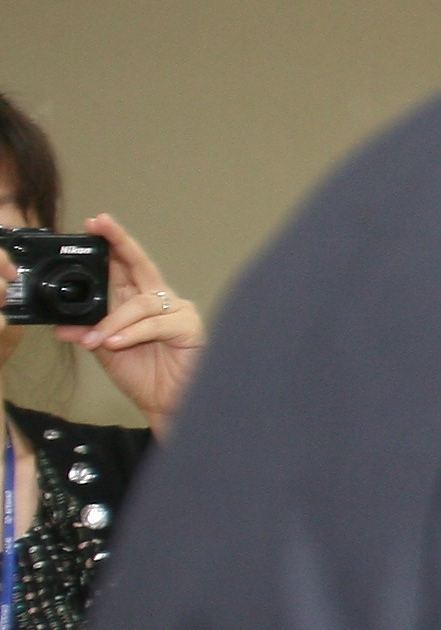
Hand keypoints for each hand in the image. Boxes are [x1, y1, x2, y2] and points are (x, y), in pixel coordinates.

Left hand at [56, 216, 198, 424]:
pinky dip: (133, 333)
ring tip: (99, 340)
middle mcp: (160, 301)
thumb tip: (60, 326)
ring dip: (114, 321)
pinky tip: (117, 343)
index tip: (94, 224)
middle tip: (100, 224)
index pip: (124, 267)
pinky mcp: (190, 327)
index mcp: (139, 302)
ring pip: (141, 302)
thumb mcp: (108, 352)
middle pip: (140, 265)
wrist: (169, 405)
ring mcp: (178, 311)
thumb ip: (89, 334)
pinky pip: (156, 324)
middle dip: (119, 243)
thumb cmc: (146, 376)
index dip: (111, 244)